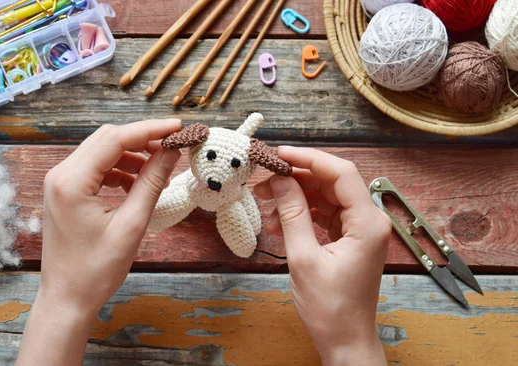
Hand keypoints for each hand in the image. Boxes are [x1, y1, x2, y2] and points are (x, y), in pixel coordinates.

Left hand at [17, 120, 181, 364]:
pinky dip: (120, 171)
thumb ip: (151, 183)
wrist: (67, 299)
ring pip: (102, 153)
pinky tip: (138, 184)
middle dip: (142, 140)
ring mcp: (60, 183)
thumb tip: (171, 152)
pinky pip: (96, 169)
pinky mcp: (65, 192)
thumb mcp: (131, 225)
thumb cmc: (96, 270)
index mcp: (72, 181)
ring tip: (159, 170)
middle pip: (107, 140)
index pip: (115, 138)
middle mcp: (60, 174)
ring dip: (132, 156)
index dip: (150, 130)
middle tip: (173, 146)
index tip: (178, 128)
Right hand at [254, 146, 390, 365]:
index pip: (341, 173)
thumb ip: (292, 215)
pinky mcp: (351, 240)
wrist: (345, 340)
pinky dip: (303, 214)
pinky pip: (325, 215)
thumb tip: (280, 180)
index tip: (279, 154)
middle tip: (266, 179)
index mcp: (367, 223)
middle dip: (298, 177)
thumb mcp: (304, 258)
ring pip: (326, 197)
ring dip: (297, 196)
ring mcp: (361, 230)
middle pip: (333, 182)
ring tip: (267, 202)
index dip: (309, 158)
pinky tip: (278, 221)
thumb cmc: (329, 307)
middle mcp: (369, 221)